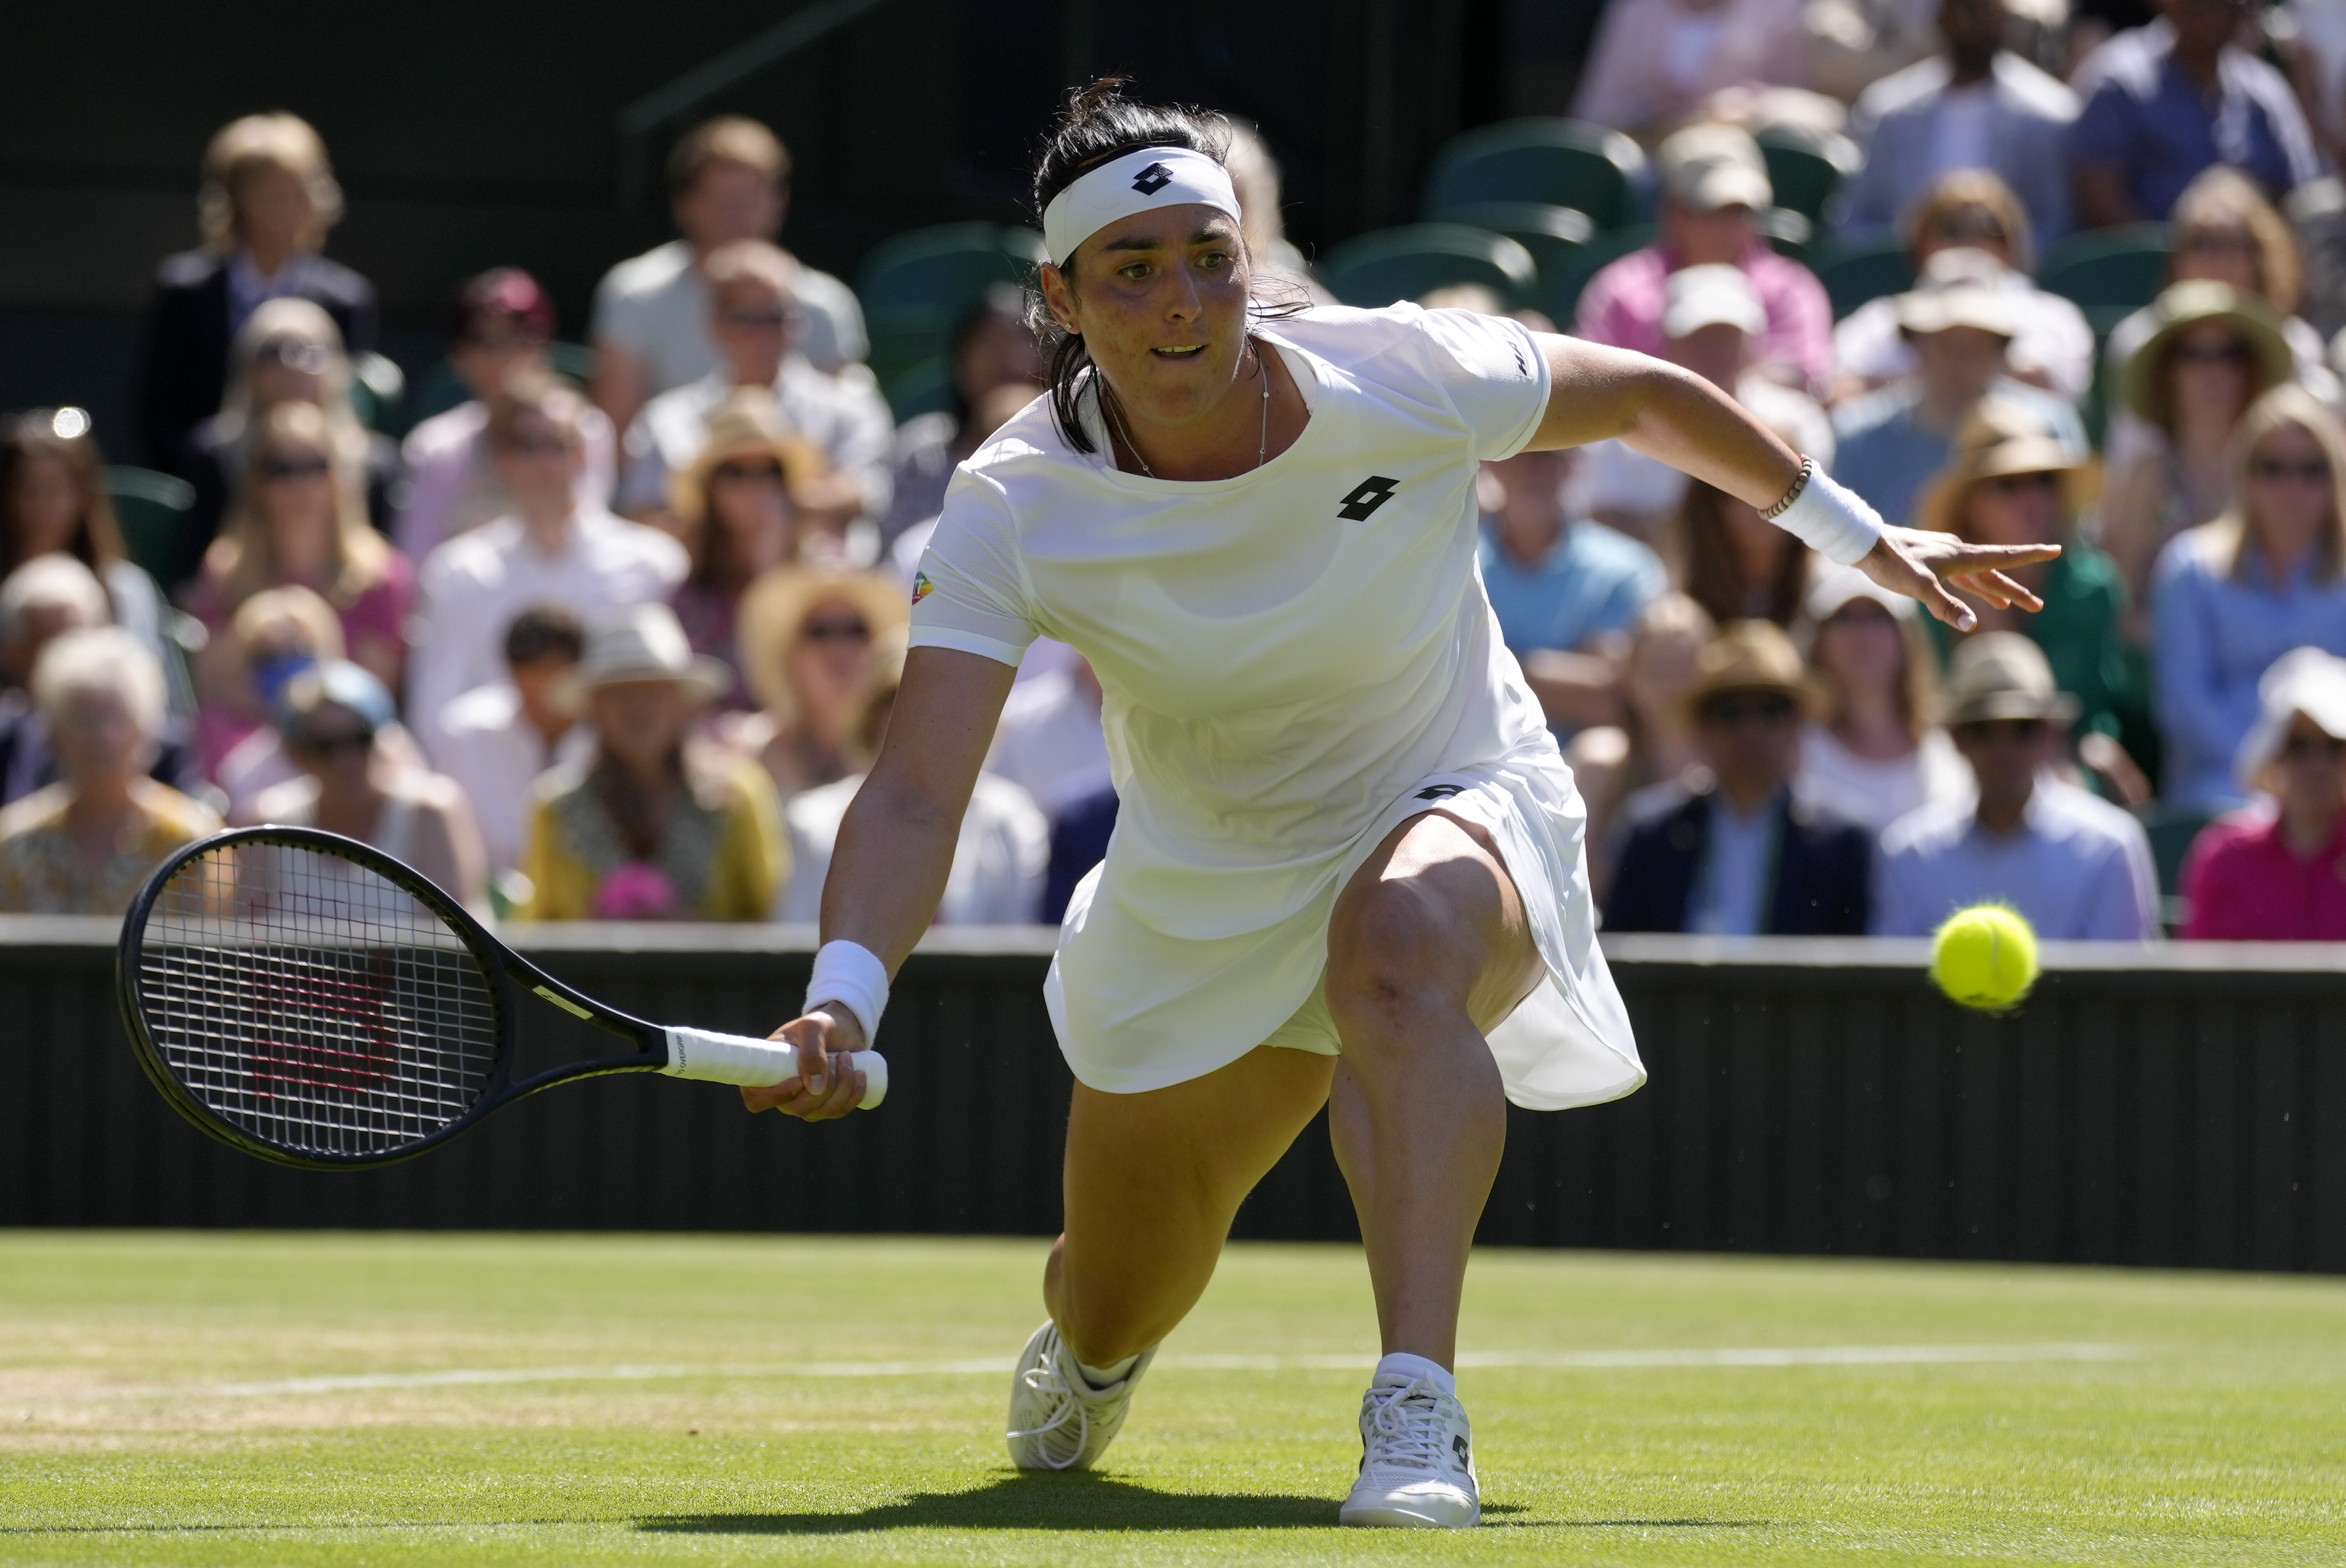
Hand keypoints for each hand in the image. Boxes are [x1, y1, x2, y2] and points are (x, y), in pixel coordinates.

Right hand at [739, 1007, 869, 1119]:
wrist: (842, 1028)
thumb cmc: (821, 1024)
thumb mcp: (813, 1027)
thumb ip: (812, 1051)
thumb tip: (814, 1088)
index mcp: (768, 1071)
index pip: (756, 1099)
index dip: (774, 1096)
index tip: (798, 1080)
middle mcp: (784, 1091)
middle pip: (798, 1108)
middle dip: (824, 1086)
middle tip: (836, 1058)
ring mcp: (806, 1101)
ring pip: (822, 1111)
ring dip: (842, 1087)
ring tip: (847, 1058)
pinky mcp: (827, 1104)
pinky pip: (840, 1111)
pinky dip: (854, 1095)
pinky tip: (861, 1075)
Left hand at [1857, 527, 2061, 630]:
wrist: (1864, 544)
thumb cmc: (1890, 563)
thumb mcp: (1918, 587)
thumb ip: (1945, 606)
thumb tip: (1972, 625)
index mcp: (1960, 556)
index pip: (2003, 557)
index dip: (2030, 555)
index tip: (2056, 549)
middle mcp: (1957, 553)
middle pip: (1993, 573)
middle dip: (2015, 590)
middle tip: (2037, 606)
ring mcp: (1943, 556)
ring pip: (1976, 576)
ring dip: (1993, 591)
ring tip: (2009, 606)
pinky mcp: (1930, 562)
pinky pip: (1958, 576)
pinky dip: (1970, 587)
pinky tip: (1972, 596)